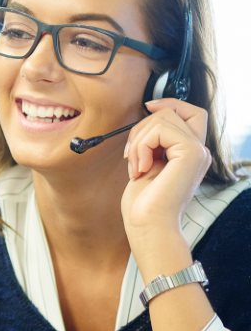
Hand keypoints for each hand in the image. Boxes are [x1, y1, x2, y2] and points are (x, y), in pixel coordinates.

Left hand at [121, 98, 210, 263]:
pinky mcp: (190, 153)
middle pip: (171, 111)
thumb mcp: (146, 163)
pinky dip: (141, 146)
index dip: (170, 103)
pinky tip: (140, 169)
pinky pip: (160, 129)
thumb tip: (148, 113)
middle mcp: (199, 150)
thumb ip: (152, 141)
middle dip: (141, 128)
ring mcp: (197, 151)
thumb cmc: (144, 204)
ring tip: (135, 167)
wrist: (149, 227)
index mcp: (189, 153)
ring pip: (162, 118)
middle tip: (131, 156)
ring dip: (138, 140)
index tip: (147, 106)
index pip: (191, 112)